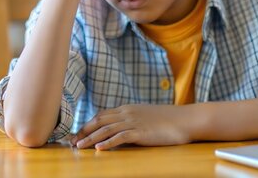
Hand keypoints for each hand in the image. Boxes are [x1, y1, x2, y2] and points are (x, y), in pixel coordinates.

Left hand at [71, 104, 191, 149]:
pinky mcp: (141, 132)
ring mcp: (134, 122)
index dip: (88, 124)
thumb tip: (120, 130)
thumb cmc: (168, 120)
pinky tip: (99, 149)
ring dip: (91, 138)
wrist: (186, 119)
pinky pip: (121, 137)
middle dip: (84, 131)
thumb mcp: (145, 116)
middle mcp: (127, 113)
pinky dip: (108, 142)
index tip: (77, 134)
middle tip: (72, 142)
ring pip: (106, 129)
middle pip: (99, 121)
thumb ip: (132, 120)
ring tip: (79, 147)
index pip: (102, 115)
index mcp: (128, 109)